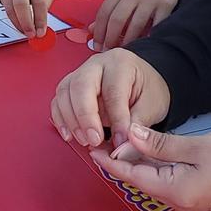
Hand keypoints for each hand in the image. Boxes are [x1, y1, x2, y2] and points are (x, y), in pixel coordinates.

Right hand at [0, 0, 56, 38]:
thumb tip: (41, 22)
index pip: (38, 0)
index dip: (40, 18)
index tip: (41, 31)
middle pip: (20, 3)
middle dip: (26, 23)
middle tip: (31, 35)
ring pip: (9, 7)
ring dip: (18, 23)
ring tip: (25, 31)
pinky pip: (4, 5)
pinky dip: (12, 16)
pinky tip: (19, 22)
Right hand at [50, 48, 168, 148]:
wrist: (141, 83)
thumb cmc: (147, 90)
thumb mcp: (152, 105)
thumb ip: (137, 124)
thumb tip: (122, 146)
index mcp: (121, 64)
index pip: (113, 91)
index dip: (116, 119)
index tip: (120, 140)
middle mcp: (97, 64)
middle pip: (81, 86)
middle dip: (86, 117)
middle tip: (94, 140)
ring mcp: (80, 73)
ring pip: (65, 92)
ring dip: (71, 120)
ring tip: (84, 141)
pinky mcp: (70, 86)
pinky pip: (58, 100)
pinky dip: (61, 119)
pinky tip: (70, 135)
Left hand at [90, 123, 210, 210]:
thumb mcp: (197, 147)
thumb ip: (161, 144)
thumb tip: (131, 135)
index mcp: (175, 191)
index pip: (133, 176)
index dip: (111, 163)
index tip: (93, 152)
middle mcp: (178, 203)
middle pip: (143, 180)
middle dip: (126, 161)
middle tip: (110, 139)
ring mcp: (189, 203)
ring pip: (156, 180)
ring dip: (143, 163)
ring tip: (128, 143)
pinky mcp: (199, 197)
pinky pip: (170, 182)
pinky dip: (159, 167)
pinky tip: (154, 153)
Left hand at [91, 0, 178, 49]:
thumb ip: (108, 10)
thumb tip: (92, 30)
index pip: (104, 13)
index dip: (99, 32)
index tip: (97, 45)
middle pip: (117, 19)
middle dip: (111, 38)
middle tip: (109, 50)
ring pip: (136, 25)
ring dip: (128, 41)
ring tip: (124, 50)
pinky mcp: (165, 5)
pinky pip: (156, 25)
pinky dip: (149, 36)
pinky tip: (143, 44)